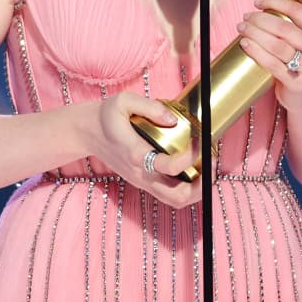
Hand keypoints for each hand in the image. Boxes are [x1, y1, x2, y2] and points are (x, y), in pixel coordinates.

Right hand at [91, 91, 201, 208]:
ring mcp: (143, 182)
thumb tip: (174, 120)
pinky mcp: (145, 183)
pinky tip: (198, 171)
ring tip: (210, 168)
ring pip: (176, 200)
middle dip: (202, 184)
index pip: (169, 167)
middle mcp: (140, 174)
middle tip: (214, 161)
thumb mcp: (124, 101)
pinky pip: (171, 195)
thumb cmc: (107, 116)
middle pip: (177, 196)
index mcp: (136, 155)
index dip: (190, 156)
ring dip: (198, 190)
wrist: (88, 133)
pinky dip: (189, 188)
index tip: (201, 139)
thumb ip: (150, 107)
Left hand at [236, 0, 301, 112]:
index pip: (298, 11)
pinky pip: (272, 64)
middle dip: (261, 20)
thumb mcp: (298, 34)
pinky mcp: (299, 84)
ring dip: (255, 34)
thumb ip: (283, 11)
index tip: (257, 2)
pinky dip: (256, 52)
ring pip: (277, 46)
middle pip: (285, 28)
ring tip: (242, 28)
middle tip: (245, 17)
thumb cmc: (300, 59)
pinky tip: (245, 44)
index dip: (276, 3)